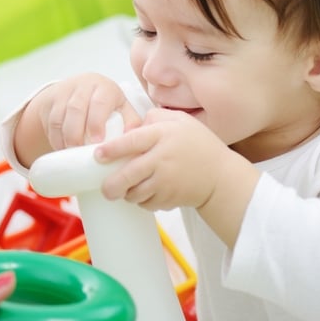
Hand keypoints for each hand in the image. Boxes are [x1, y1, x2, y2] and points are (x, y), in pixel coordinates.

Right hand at [14, 74, 141, 167]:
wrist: (76, 89)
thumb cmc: (105, 104)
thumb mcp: (121, 107)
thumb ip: (131, 121)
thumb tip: (137, 141)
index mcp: (104, 88)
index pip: (99, 102)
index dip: (97, 122)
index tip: (97, 141)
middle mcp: (83, 86)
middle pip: (76, 108)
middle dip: (77, 132)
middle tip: (80, 150)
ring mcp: (64, 92)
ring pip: (60, 115)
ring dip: (64, 137)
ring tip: (70, 153)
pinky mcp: (50, 100)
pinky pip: (49, 121)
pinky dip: (55, 137)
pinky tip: (61, 148)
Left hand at [94, 107, 237, 210]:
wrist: (222, 177)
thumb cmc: (198, 145)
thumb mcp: (180, 121)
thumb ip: (154, 117)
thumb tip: (129, 125)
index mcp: (163, 136)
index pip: (132, 141)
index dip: (112, 149)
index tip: (97, 155)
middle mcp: (163, 159)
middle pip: (129, 175)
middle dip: (111, 185)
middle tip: (105, 188)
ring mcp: (167, 181)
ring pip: (135, 193)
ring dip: (126, 193)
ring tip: (125, 188)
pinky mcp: (170, 198)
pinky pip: (146, 203)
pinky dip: (142, 201)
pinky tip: (145, 193)